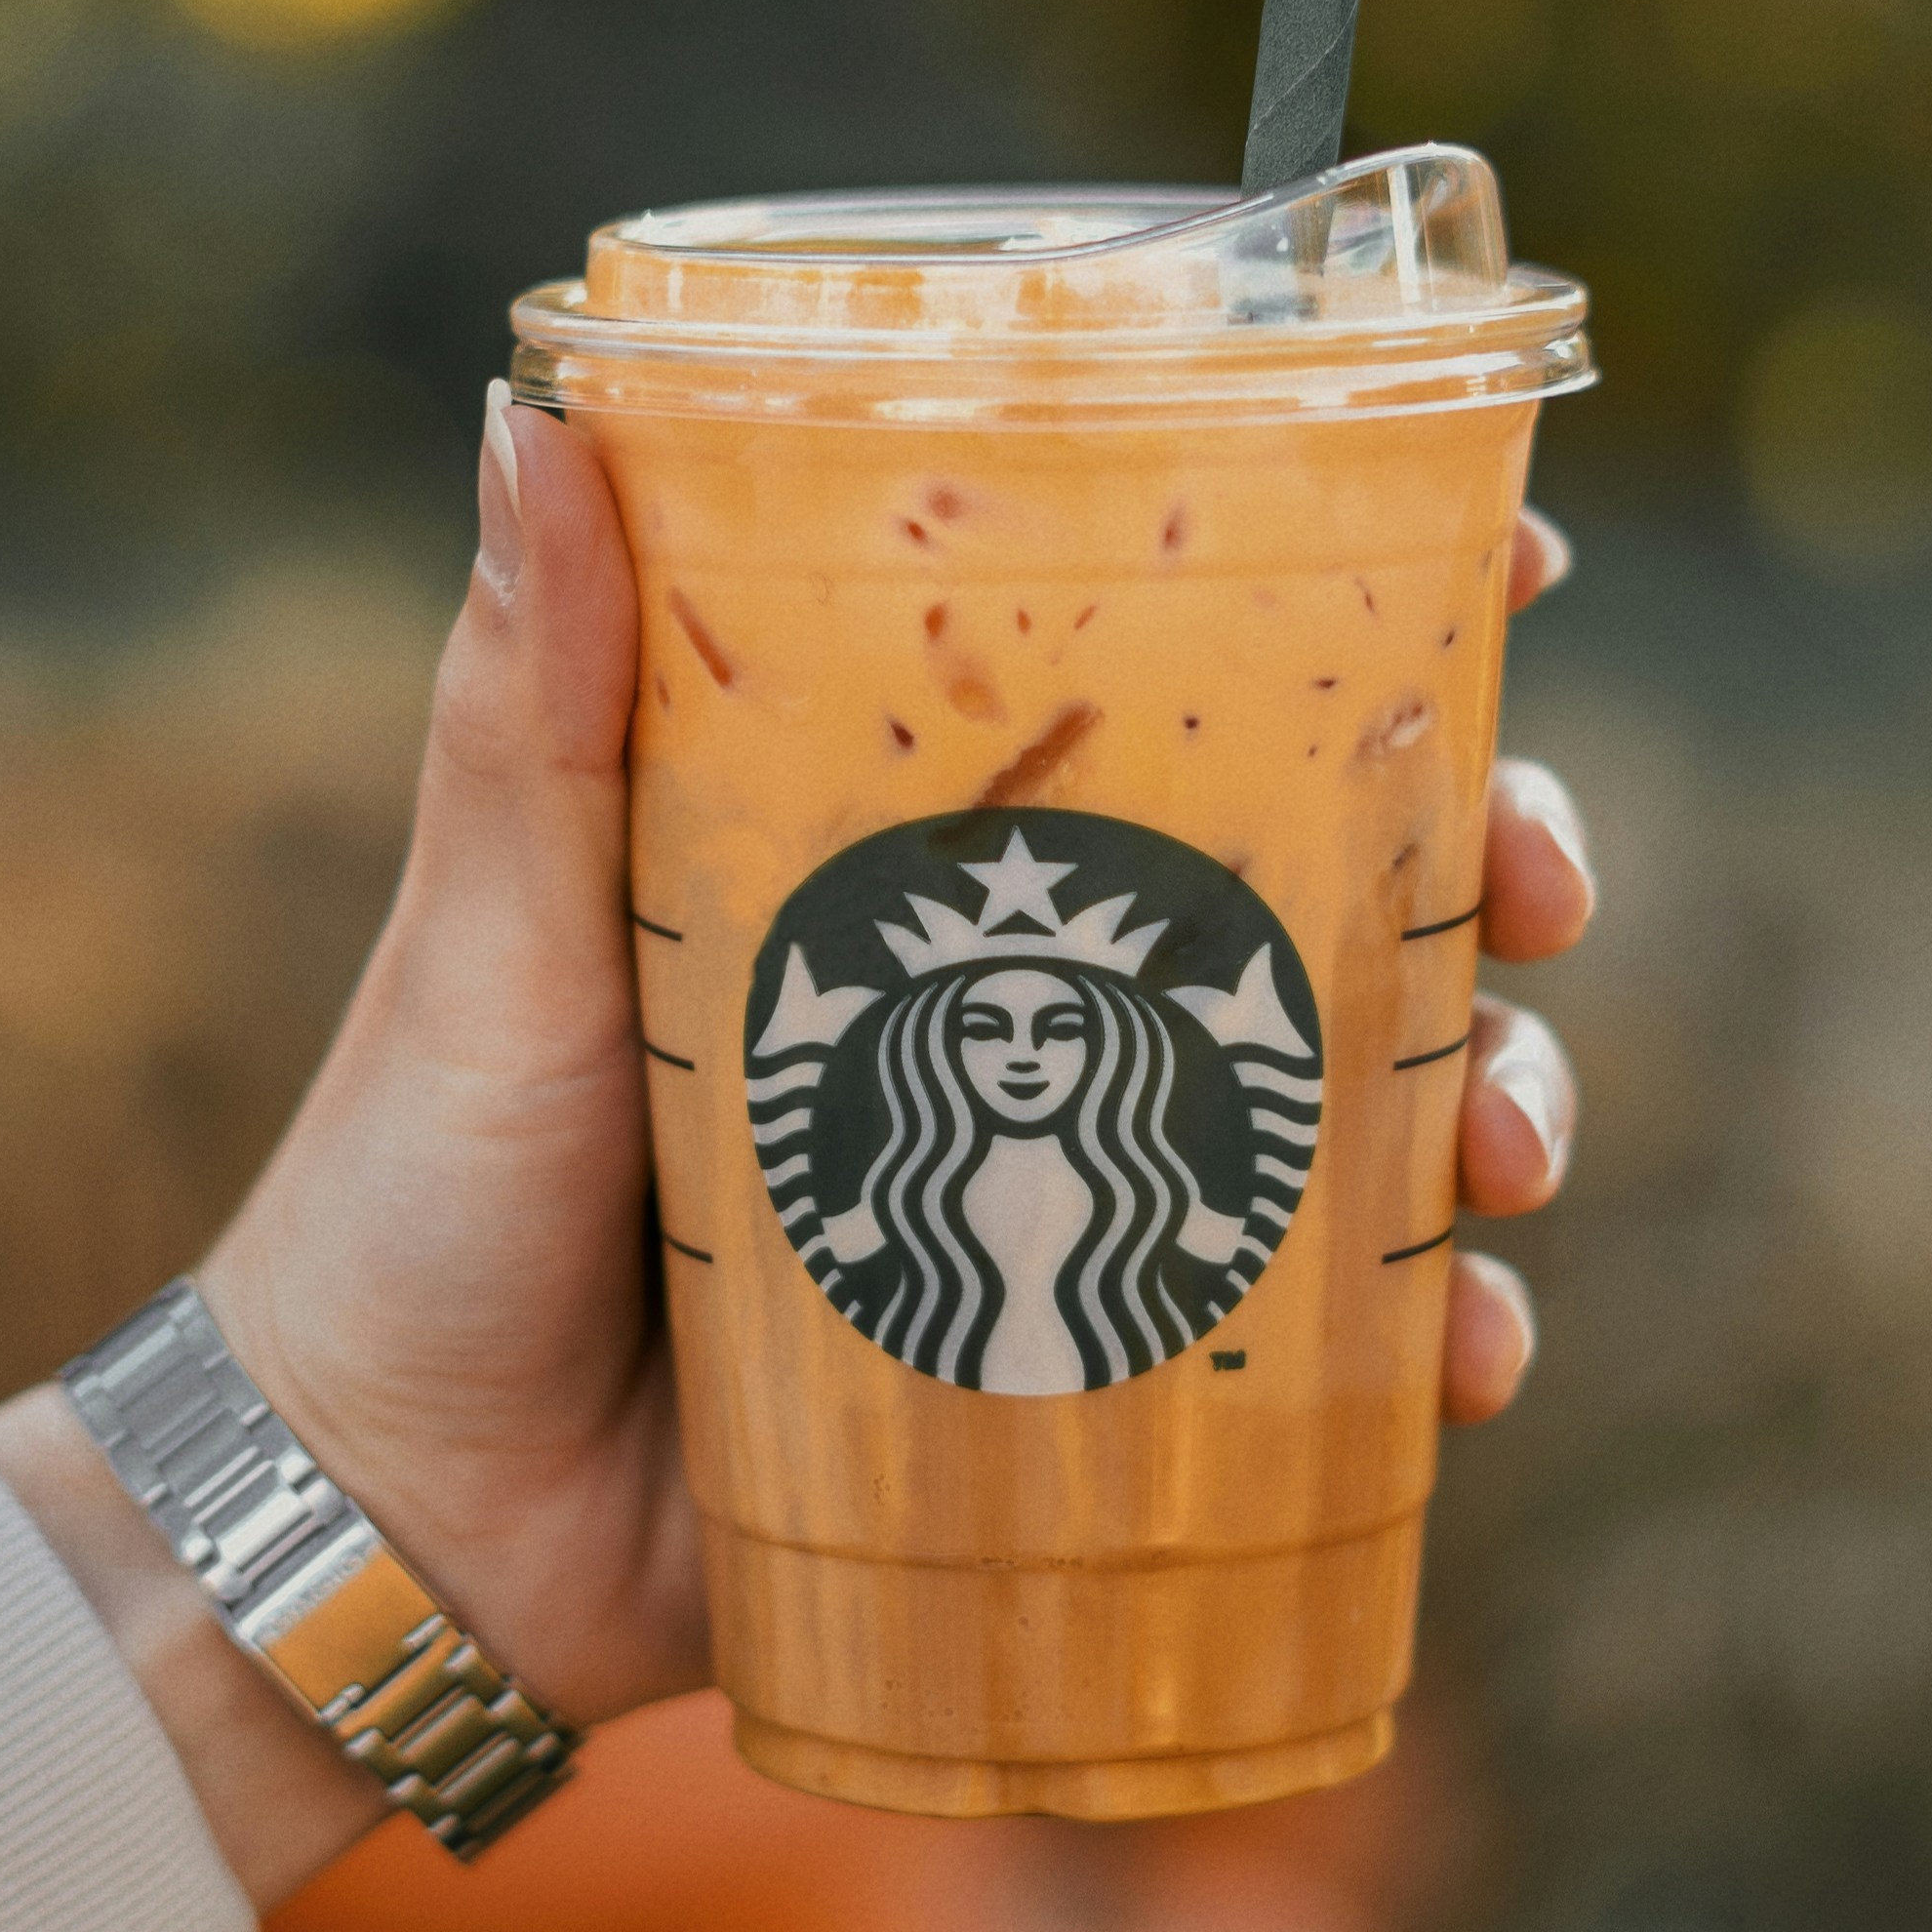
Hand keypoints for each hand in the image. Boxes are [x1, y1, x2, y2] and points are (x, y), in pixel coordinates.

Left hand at [0, 417, 1593, 1905]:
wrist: (387, 1518)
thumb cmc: (414, 1189)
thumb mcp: (499, 926)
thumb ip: (535, 701)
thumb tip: (527, 412)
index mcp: (914, 850)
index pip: (1180, 687)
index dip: (1369, 622)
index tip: (1514, 564)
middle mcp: (1026, 999)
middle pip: (1334, 887)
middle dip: (1492, 869)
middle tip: (1544, 883)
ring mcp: (1074, 1193)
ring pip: (1365, 1114)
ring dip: (1495, 1111)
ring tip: (1512, 1160)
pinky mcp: (1085, 1389)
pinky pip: (1310, 1358)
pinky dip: (1423, 1357)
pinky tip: (1465, 1368)